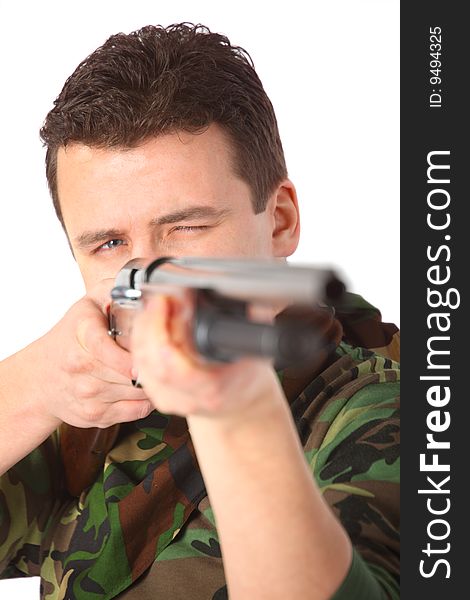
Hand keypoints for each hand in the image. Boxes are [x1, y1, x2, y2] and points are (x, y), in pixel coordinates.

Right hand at [24, 280, 151, 428]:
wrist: (42, 378)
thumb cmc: (71, 337)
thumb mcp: (87, 305)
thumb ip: (112, 290)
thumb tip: (142, 284)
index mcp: (81, 335)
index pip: (104, 349)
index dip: (128, 357)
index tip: (143, 357)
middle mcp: (81, 368)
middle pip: (129, 373)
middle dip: (150, 365)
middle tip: (162, 356)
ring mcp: (88, 395)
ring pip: (137, 393)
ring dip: (152, 382)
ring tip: (153, 369)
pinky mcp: (95, 416)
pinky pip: (136, 411)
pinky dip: (146, 400)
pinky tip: (143, 387)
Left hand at [130, 293, 283, 419]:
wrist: (240, 407)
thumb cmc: (247, 378)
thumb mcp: (256, 350)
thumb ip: (249, 323)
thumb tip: (244, 291)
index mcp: (211, 390)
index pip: (171, 365)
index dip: (160, 331)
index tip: (165, 303)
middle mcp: (186, 398)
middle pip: (150, 360)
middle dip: (150, 322)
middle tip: (160, 299)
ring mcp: (168, 399)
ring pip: (140, 360)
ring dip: (143, 328)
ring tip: (156, 306)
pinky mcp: (156, 395)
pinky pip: (139, 364)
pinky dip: (140, 339)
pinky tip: (150, 322)